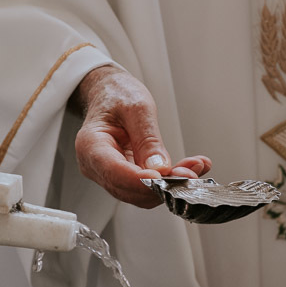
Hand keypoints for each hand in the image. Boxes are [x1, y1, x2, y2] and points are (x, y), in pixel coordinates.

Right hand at [72, 65, 211, 207]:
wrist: (110, 93)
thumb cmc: (117, 95)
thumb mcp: (137, 108)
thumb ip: (148, 139)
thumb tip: (160, 168)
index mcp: (91, 145)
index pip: (114, 172)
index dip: (140, 180)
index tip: (164, 178)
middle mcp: (95, 165)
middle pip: (127, 189)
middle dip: (161, 185)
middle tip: (191, 172)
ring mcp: (108, 174)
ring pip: (139, 193)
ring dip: (168, 185)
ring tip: (194, 168)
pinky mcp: (123, 177)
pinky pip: (144, 187)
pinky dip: (167, 181)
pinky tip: (187, 169)